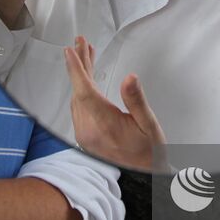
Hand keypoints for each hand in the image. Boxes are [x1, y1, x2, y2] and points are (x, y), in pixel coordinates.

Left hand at [63, 36, 166, 170]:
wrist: (143, 176)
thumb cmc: (148, 153)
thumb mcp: (148, 124)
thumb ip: (136, 100)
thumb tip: (130, 79)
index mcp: (104, 126)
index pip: (85, 91)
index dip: (77, 69)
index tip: (71, 51)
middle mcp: (89, 131)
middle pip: (79, 91)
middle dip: (79, 64)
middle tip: (80, 43)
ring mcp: (84, 134)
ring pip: (77, 98)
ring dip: (80, 76)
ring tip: (86, 55)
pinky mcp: (84, 136)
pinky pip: (78, 107)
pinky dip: (81, 89)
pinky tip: (86, 79)